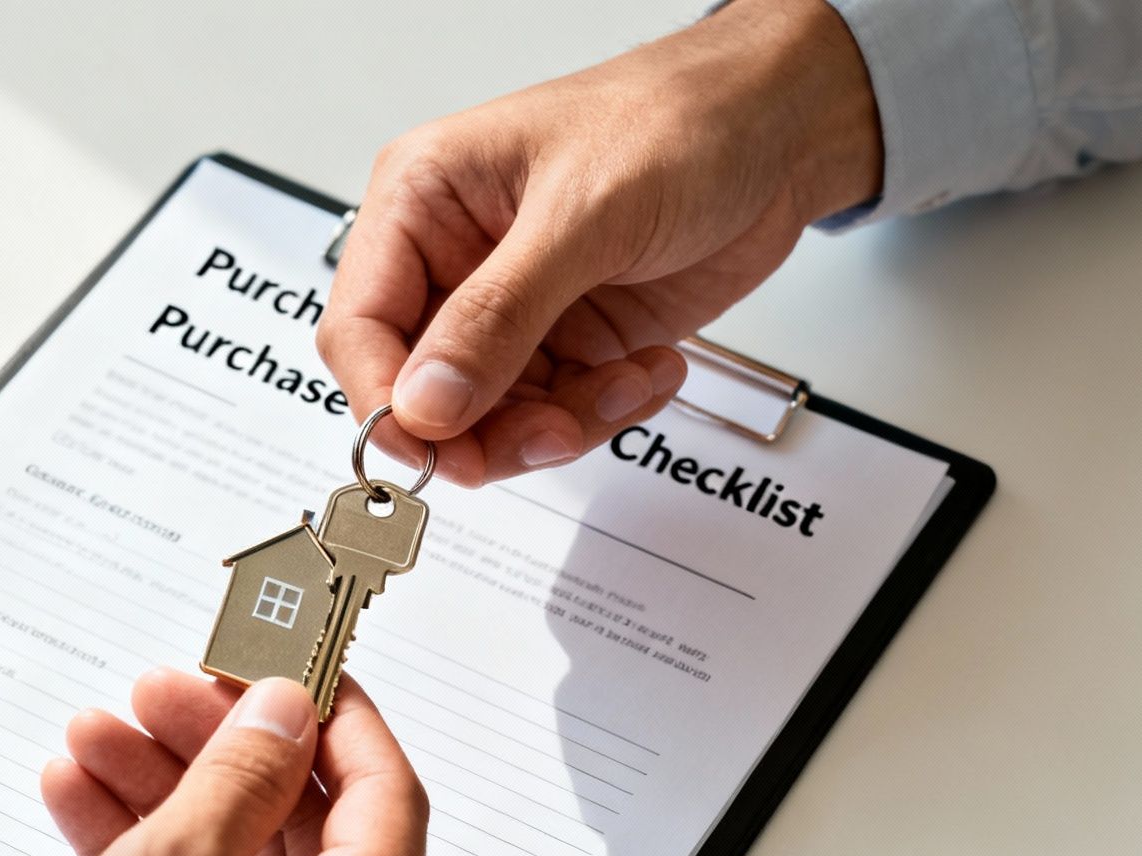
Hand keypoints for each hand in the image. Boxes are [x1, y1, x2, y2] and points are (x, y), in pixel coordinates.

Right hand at [0, 671, 427, 855]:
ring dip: (169, 796)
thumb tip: (283, 712)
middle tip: (164, 695)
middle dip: (221, 748)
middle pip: (300, 827)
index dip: (336, 715)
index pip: (383, 792)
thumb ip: (240, 773)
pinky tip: (85, 808)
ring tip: (96, 742)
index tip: (293, 663)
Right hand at [318, 0, 881, 485]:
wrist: (780, 130)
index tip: (439, 448)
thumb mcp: (582, 216)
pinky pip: (559, 416)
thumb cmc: (678, 120)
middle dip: (488, 427)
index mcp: (423, 202)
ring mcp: (514, 309)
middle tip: (552, 434)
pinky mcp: (570, 341)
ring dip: (563, 423)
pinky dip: (607, 413)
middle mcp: (456, 262)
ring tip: (623, 384)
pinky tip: (649, 369)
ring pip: (493, 420)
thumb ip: (497, 316)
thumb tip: (425, 401)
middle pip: (424, 393)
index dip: (389, 401)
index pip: (361, 329)